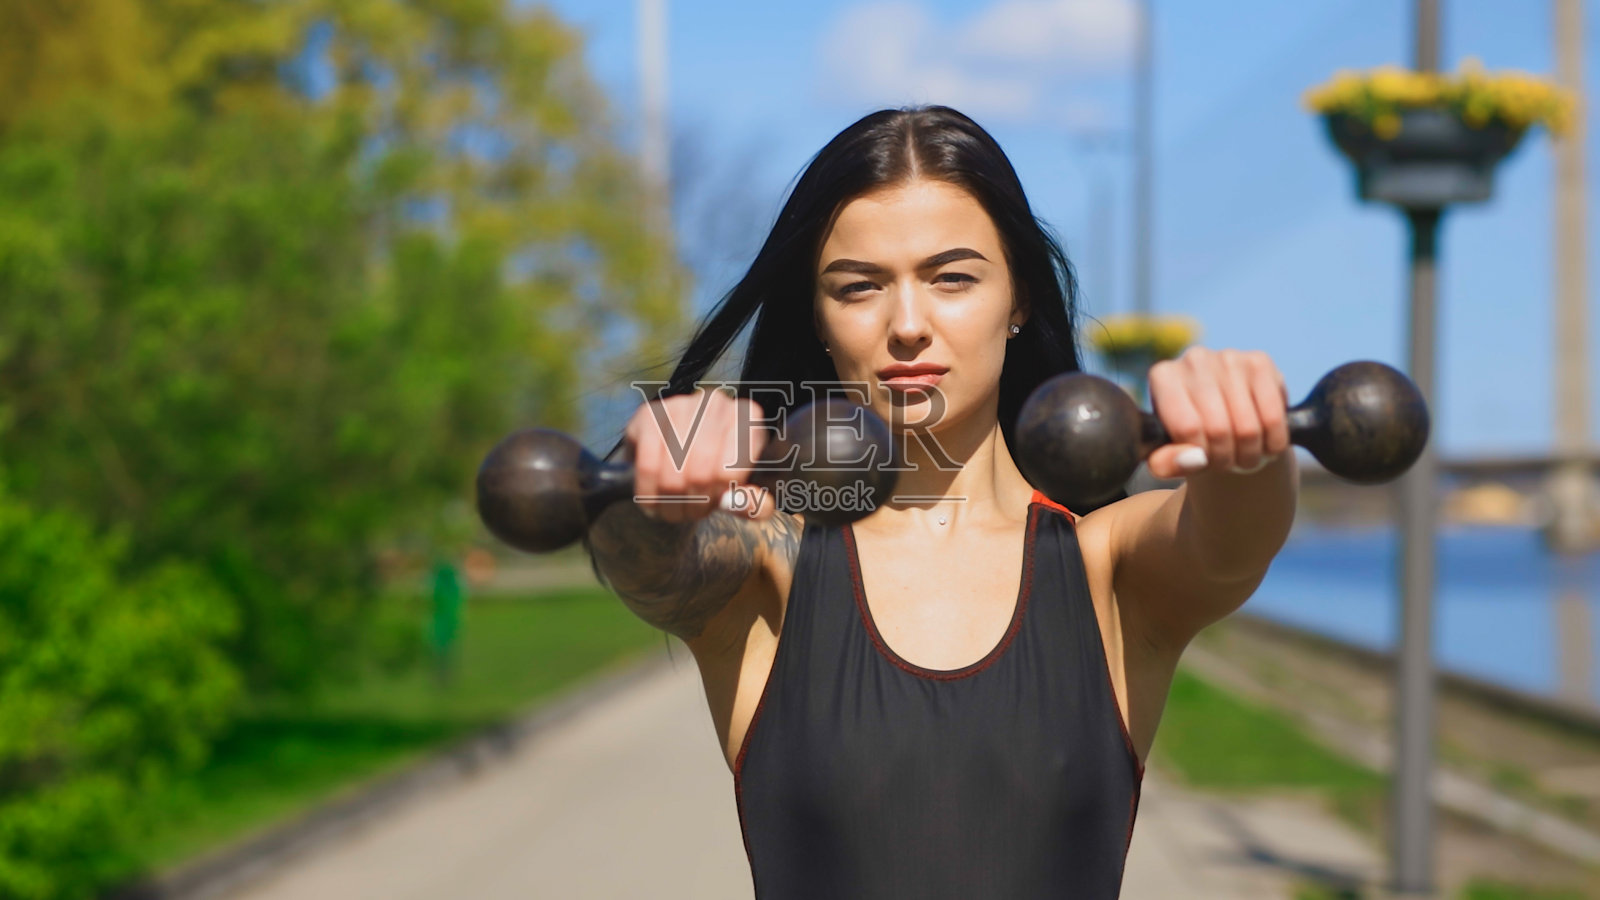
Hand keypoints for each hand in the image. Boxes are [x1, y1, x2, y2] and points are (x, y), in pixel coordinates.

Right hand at [623, 389, 776, 523]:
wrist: (678, 452)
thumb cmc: (716, 469)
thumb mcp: (742, 489)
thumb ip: (753, 504)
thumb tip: (744, 504)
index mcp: (747, 417)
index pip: (731, 470)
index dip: (719, 495)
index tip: (716, 503)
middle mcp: (715, 403)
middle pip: (700, 471)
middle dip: (694, 502)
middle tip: (692, 512)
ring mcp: (680, 405)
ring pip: (672, 471)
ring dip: (671, 502)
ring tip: (674, 509)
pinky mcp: (649, 415)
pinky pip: (647, 466)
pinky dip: (649, 492)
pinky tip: (653, 499)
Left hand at [1144, 347, 1290, 479]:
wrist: (1229, 418)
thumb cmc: (1193, 438)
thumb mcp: (1171, 456)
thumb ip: (1167, 464)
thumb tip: (1194, 459)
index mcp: (1163, 377)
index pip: (1187, 428)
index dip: (1200, 456)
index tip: (1202, 461)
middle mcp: (1193, 360)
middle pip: (1218, 429)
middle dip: (1226, 458)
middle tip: (1227, 463)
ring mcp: (1228, 357)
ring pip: (1248, 428)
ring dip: (1250, 455)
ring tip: (1244, 456)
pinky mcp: (1260, 362)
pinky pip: (1273, 418)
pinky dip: (1273, 443)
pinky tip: (1266, 444)